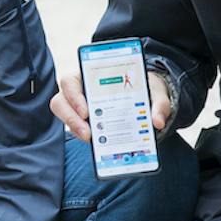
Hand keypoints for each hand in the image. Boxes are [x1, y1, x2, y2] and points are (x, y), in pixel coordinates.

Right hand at [49, 70, 171, 142]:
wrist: (146, 96)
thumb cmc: (144, 87)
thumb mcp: (156, 91)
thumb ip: (159, 103)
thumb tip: (157, 122)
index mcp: (90, 75)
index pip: (70, 80)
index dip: (73, 95)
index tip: (87, 111)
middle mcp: (80, 89)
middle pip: (61, 101)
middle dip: (71, 118)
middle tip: (88, 134)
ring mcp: (79, 106)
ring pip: (64, 115)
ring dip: (75, 128)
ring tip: (91, 140)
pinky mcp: (84, 121)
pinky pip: (77, 129)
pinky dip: (86, 136)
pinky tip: (100, 146)